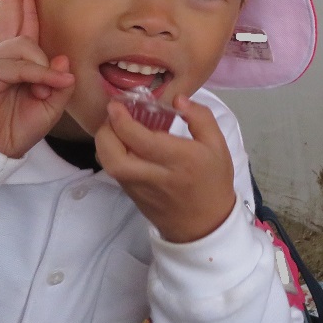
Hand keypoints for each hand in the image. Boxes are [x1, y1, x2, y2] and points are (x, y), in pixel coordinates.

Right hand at [0, 0, 75, 156]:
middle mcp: (0, 52)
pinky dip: (35, 76)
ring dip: (42, 69)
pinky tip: (41, 89)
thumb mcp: (50, 102)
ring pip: (25, 45)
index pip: (22, 17)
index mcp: (17, 56)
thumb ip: (58, 79)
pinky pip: (17, 64)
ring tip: (44, 92)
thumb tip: (60, 57)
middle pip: (9, 9)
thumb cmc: (17, 125)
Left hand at [97, 96, 237, 242]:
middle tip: (112, 113)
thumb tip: (177, 99)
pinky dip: (109, 152)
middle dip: (106, 130)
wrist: (205, 224)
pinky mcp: (132, 195)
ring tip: (113, 126)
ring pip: (109, 164)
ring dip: (104, 141)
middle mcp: (156, 175)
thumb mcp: (218, 145)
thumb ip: (200, 117)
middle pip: (115, 155)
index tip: (117, 104)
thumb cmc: (213, 180)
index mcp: (181, 160)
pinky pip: (113, 171)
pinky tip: (120, 141)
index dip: (123, 120)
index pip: (142, 140)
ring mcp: (140, 187)